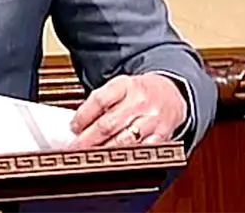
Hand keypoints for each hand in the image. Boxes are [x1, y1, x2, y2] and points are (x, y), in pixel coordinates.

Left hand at [67, 73, 184, 147]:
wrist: (171, 94)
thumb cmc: (139, 92)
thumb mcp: (120, 87)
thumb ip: (101, 102)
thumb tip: (78, 124)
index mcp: (125, 85)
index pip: (99, 100)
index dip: (83, 116)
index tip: (73, 127)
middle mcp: (139, 101)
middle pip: (108, 124)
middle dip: (88, 140)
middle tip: (75, 148)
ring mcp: (152, 120)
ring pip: (123, 141)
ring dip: (103, 151)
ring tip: (91, 156)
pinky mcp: (161, 136)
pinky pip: (140, 151)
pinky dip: (125, 157)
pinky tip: (113, 160)